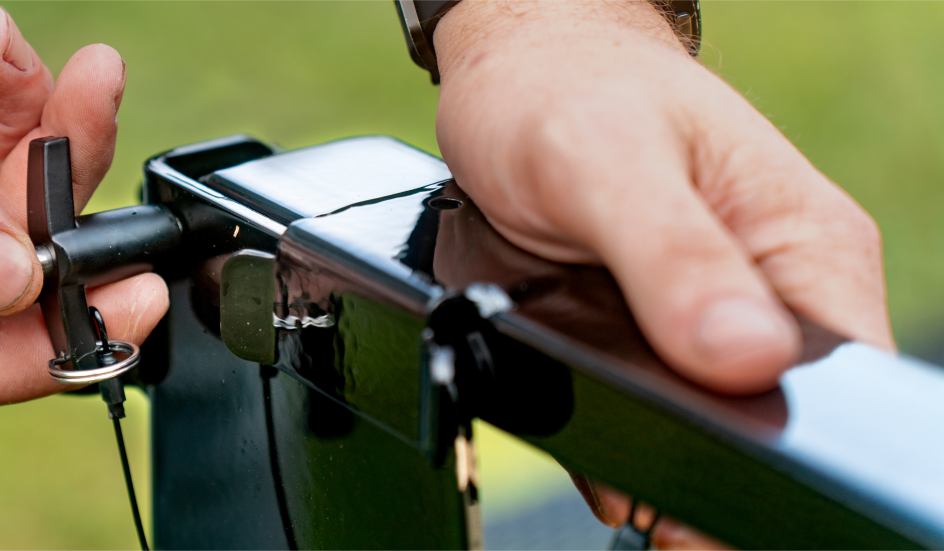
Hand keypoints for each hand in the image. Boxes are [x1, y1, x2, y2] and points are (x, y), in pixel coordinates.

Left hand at [433, 0, 891, 547]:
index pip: (842, 384)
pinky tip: (594, 433)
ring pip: (711, 422)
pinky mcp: (663, 330)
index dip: (778, 447)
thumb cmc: (562, 89)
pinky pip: (659, 403)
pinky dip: (625, 429)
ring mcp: (717, 314)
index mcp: (803, 247)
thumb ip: (670, 254)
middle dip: (709, 458)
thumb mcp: (601, 161)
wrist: (518, 71)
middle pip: (773, 418)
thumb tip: (741, 356)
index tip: (701, 477)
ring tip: (612, 450)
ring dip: (661, 451)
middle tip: (639, 474)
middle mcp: (774, 289)